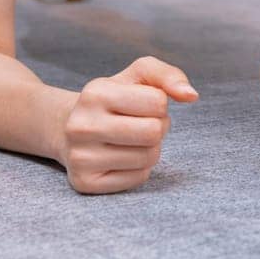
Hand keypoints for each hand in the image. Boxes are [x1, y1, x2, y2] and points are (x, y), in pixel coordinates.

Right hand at [58, 56, 196, 193]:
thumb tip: (191, 95)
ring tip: (131, 139)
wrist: (67, 128)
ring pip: (148, 157)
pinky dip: (140, 168)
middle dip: (158, 127)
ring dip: (150, 148)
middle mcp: (82, 125)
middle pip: (154, 132)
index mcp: (95, 92)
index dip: (159, 104)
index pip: (158, 102)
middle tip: (142, 124)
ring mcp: (80, 157)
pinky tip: (121, 156)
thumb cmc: (113, 99)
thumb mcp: (137, 76)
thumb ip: (167, 75)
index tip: (143, 104)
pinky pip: (138, 178)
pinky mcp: (85, 182)